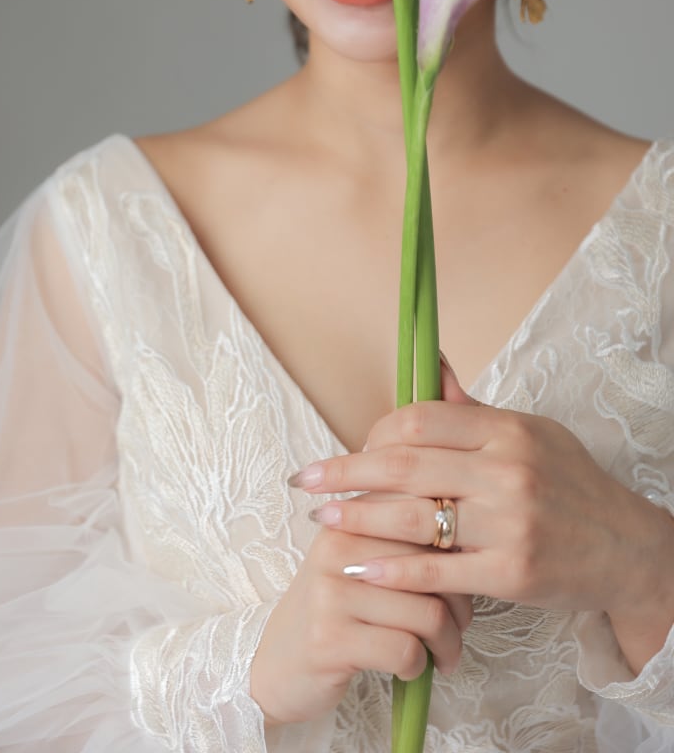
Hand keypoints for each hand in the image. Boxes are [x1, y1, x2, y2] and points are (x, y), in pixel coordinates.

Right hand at [250, 524, 471, 725]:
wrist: (275, 662)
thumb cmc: (335, 611)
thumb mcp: (358, 560)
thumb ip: (400, 537)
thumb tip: (472, 536)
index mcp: (348, 519)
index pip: (423, 516)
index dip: (457, 551)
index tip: (464, 577)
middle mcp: (337, 546)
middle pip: (435, 565)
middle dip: (461, 602)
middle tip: (461, 624)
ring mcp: (331, 593)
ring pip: (428, 613)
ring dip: (447, 643)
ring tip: (443, 654)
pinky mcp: (330, 640)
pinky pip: (405, 650)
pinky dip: (419, 666)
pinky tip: (410, 667)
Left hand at [289, 361, 667, 628]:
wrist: (627, 549)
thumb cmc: (570, 485)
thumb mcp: (530, 433)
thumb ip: (471, 408)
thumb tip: (430, 359)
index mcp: (505, 430)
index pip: (420, 419)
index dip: (375, 434)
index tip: (351, 448)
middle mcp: (507, 470)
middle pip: (406, 465)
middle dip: (346, 472)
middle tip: (304, 479)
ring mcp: (510, 522)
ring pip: (415, 517)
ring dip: (358, 519)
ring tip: (322, 520)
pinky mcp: (512, 572)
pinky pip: (437, 569)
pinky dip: (392, 569)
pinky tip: (358, 568)